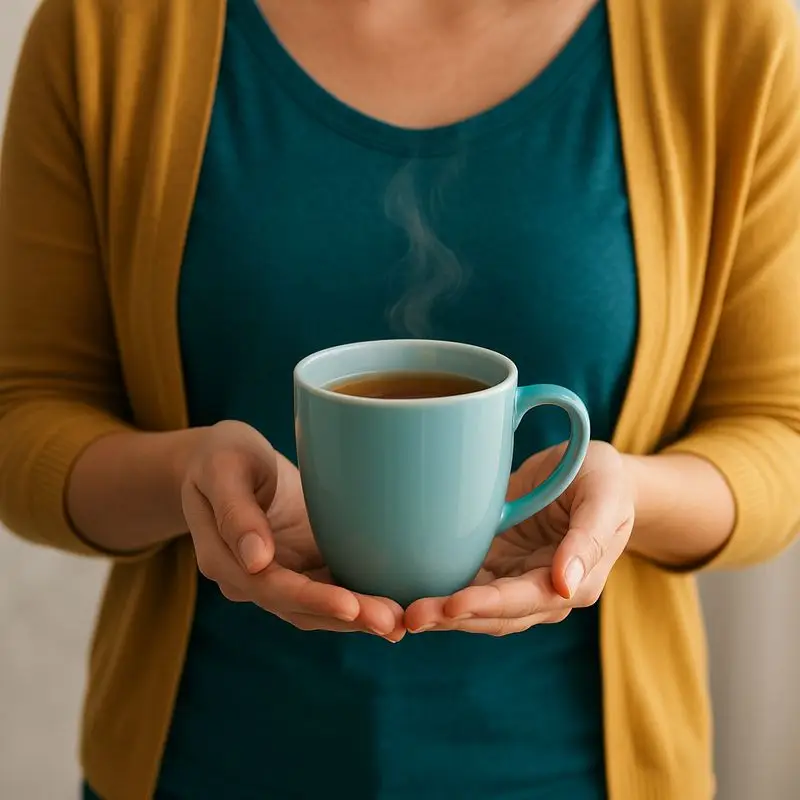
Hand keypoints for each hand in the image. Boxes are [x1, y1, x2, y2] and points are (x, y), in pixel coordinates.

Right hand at [181, 421, 404, 640]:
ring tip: (399, 623)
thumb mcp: (222, 469)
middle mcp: (249, 578)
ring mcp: (278, 574)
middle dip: (346, 618)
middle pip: (299, 608)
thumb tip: (256, 561)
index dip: (312, 599)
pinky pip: (331, 588)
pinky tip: (393, 606)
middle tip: (392, 622)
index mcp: (224, 559)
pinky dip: (359, 601)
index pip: (271, 588)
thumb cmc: (222, 453)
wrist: (226, 456)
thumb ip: (235, 512)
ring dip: (358, 618)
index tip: (350, 606)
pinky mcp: (302, 564)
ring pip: (318, 607)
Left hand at [405, 441, 633, 635]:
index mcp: (574, 583)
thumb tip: (565, 585)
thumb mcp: (605, 498)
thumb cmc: (605, 481)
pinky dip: (439, 593)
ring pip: (474, 608)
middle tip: (411, 616)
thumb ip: (588, 540)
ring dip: (440, 613)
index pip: (524, 601)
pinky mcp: (496, 565)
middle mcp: (542, 591)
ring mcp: (516, 580)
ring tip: (401, 613)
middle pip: (493, 614)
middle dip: (452, 618)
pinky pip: (465, 584)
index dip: (487, 605)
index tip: (452, 605)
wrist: (591, 471)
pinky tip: (408, 592)